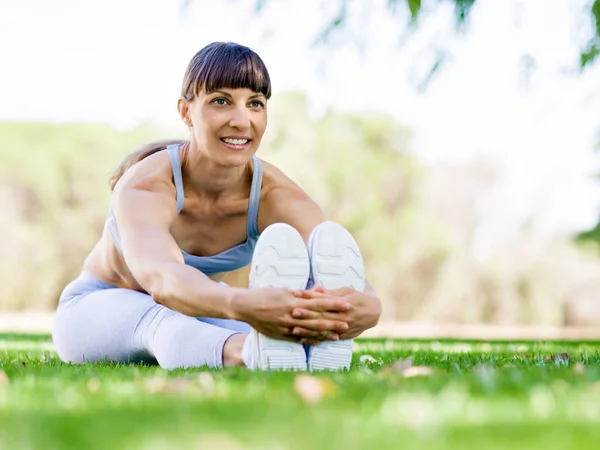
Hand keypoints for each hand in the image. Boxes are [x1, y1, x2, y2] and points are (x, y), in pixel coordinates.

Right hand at [233, 287, 350, 341]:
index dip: (334, 304)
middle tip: (349, 324)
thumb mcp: (284, 290)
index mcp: (294, 302)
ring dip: (324, 334)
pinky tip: (318, 343)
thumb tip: (317, 293)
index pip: (319, 303)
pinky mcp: (280, 334)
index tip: (347, 304)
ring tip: (337, 336)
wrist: (245, 306)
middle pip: (317, 319)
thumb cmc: (265, 294)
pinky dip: (308, 341)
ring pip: (309, 332)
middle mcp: (292, 315)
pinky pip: (297, 339)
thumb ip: (301, 294)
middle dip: (334, 322)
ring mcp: (286, 326)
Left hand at [290, 286, 380, 341]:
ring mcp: (344, 328)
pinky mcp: (343, 336)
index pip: (324, 300)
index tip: (297, 293)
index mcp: (344, 303)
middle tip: (293, 312)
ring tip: (294, 329)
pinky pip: (327, 339)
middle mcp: (344, 317)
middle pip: (322, 316)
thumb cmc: (358, 298)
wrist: (374, 313)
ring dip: (308, 330)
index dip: (310, 297)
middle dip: (307, 314)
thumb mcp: (346, 291)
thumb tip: (315, 288)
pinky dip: (315, 339)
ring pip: (323, 330)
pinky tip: (303, 340)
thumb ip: (330, 292)